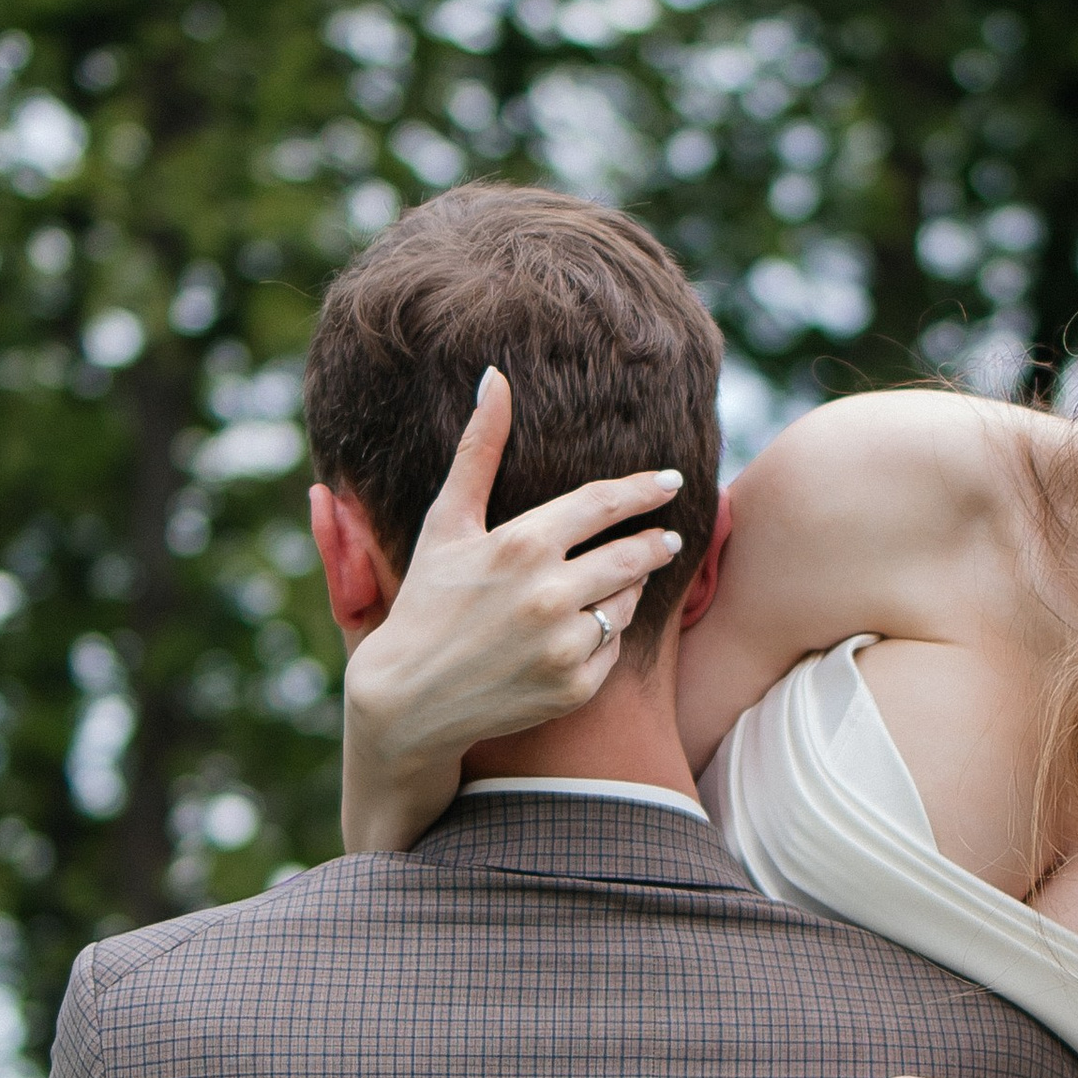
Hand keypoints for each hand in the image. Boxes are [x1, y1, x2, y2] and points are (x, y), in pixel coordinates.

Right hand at [336, 368, 687, 849]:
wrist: (407, 700)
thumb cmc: (426, 601)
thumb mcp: (447, 524)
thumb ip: (477, 451)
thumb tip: (494, 378)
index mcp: (521, 545)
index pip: (604, 503)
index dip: (643, 489)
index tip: (670, 481)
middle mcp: (548, 595)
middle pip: (633, 554)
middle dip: (655, 543)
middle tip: (666, 538)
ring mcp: (563, 645)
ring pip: (628, 602)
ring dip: (627, 590)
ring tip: (611, 586)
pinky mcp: (573, 688)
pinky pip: (614, 649)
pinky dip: (604, 638)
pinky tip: (579, 634)